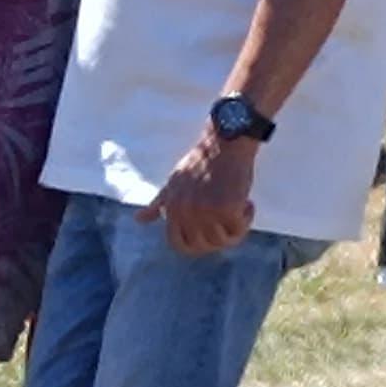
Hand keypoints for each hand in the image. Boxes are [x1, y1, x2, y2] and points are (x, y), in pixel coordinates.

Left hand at [146, 129, 256, 256]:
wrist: (228, 140)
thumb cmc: (203, 160)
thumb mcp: (174, 182)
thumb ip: (159, 204)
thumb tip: (138, 219)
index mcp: (172, 208)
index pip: (178, 244)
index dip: (196, 245)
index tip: (210, 235)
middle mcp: (186, 211)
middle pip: (201, 246)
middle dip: (218, 240)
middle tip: (230, 223)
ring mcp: (206, 210)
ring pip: (222, 241)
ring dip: (235, 230)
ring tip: (240, 209)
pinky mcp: (227, 207)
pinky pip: (239, 228)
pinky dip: (246, 219)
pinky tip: (248, 203)